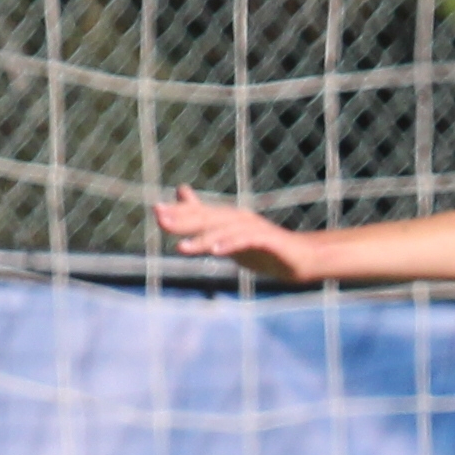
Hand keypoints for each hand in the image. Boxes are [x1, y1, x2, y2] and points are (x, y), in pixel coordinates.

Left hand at [155, 189, 322, 286]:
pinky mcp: (268, 240)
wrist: (299, 258)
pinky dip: (231, 244)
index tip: (155, 212)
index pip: (199, 214)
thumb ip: (206, 222)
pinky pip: (247, 241)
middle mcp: (238, 218)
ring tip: (181, 248)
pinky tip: (216, 251)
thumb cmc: (262, 247)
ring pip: (223, 231)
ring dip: (202, 239)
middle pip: (207, 218)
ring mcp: (253, 228)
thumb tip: (184, 196)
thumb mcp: (229, 237)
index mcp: (228, 219)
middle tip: (160, 219)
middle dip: (182, 220)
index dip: (178, 213)